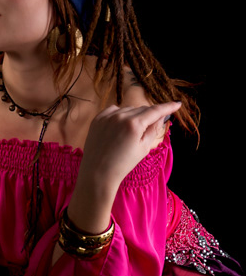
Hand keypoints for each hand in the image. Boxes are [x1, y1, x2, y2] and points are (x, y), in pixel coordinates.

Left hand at [68, 100, 180, 233]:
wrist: (98, 172)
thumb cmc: (123, 164)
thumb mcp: (144, 148)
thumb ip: (153, 129)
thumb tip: (160, 116)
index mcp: (134, 124)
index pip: (155, 111)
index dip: (168, 107)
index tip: (177, 103)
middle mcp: (120, 116)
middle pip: (142, 109)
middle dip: (149, 115)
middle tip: (151, 125)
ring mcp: (107, 116)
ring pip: (128, 109)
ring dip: (134, 116)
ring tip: (131, 133)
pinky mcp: (98, 118)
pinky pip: (113, 110)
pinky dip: (119, 115)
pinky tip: (119, 127)